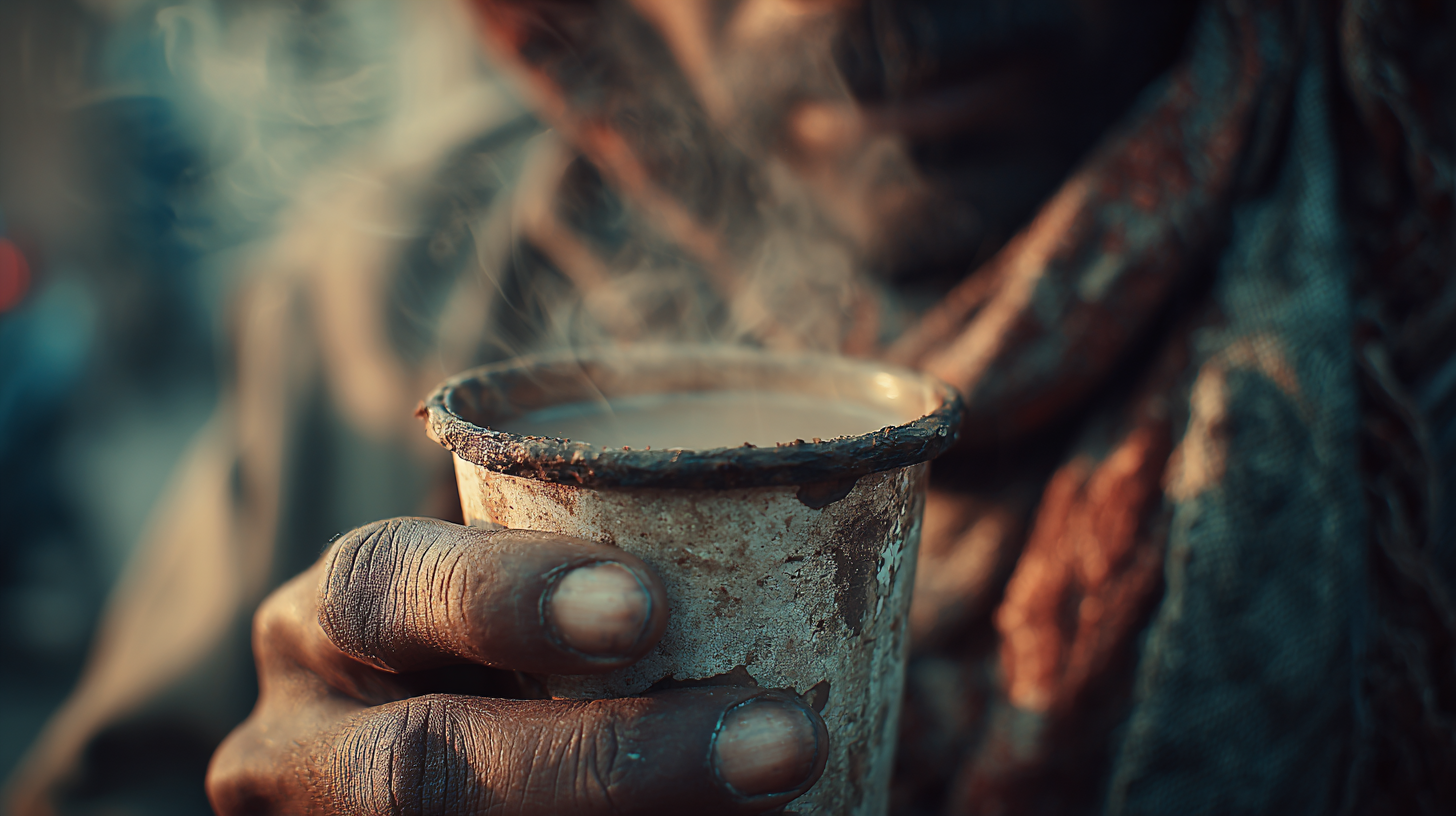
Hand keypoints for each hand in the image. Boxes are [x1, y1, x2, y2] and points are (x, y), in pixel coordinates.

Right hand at [206, 518, 826, 814]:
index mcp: (335, 620)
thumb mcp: (528, 598)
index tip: (651, 607)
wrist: (446, 771)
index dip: (506, 597)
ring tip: (787, 801)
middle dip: (609, 759)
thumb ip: (626, 556)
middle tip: (784, 742)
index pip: (386, 586)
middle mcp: (303, 740)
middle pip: (423, 767)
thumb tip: (874, 473)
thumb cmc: (521, 650)